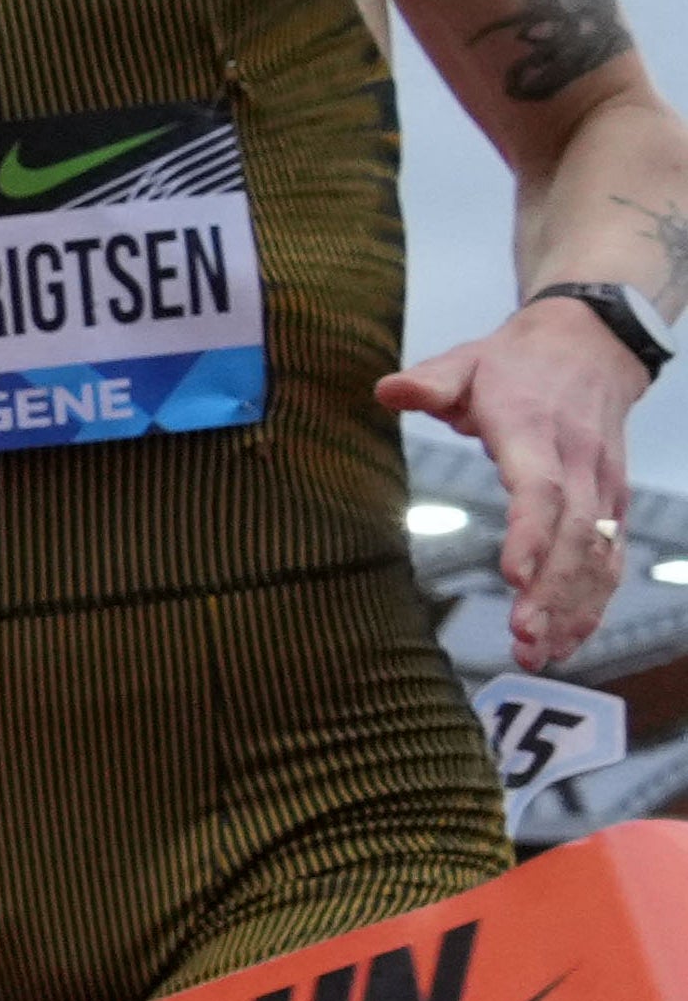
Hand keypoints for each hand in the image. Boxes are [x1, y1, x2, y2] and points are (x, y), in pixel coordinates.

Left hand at [386, 296, 649, 670]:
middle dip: (551, 591)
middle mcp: (576, 463)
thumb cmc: (517, 362)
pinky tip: (570, 639)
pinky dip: (594, 601)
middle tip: (524, 639)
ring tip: (542, 653)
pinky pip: (610, 558)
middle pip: (572, 535)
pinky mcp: (612, 503)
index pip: (540, 488)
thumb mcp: (465, 359)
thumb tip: (388, 390)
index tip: (513, 576)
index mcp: (532, 429)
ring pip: (597, 555)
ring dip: (573, 607)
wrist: (591, 347)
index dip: (531, 534)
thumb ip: (428, 381)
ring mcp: (600, 486)